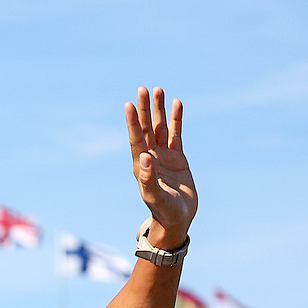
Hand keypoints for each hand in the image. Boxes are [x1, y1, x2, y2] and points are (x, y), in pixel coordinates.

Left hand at [125, 86, 196, 248]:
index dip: (133, 122)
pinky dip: (176, 119)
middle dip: (144, 109)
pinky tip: (177, 104)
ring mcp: (164, 156)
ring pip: (160, 127)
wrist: (177, 219)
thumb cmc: (164, 211)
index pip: (136, 138)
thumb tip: (144, 157)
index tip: (129, 104)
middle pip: (146, 128)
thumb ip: (148, 179)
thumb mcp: (154, 197)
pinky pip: (176, 133)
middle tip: (142, 89)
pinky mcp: (177, 157)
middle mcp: (150, 157)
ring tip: (157, 90)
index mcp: (141, 166)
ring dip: (159, 110)